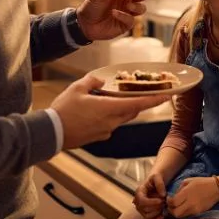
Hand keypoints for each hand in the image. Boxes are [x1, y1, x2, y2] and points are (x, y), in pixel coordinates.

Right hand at [50, 74, 169, 148]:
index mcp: (109, 108)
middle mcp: (112, 121)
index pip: (138, 104)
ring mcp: (106, 131)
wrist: (50, 133)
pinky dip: (110, 116)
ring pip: (122, 117)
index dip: (155, 99)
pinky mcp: (99, 137)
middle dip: (137, 101)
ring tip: (111, 98)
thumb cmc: (63, 110)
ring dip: (122, 108)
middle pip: (132, 110)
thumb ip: (92, 82)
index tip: (168, 95)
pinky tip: (96, 110)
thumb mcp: (77, 88)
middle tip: (140, 92)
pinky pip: (111, 124)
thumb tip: (100, 81)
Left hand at [76, 0, 154, 40]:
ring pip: (141, 9)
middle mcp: (127, 1)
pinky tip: (114, 13)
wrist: (84, 23)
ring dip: (136, 6)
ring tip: (128, 6)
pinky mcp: (125, 25)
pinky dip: (124, 16)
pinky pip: (131, 20)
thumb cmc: (91, 6)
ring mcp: (127, 13)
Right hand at [133, 173, 166, 218]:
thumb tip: (162, 195)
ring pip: (147, 216)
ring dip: (157, 212)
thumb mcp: (158, 176)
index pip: (141, 201)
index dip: (151, 202)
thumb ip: (159, 183)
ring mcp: (141, 209)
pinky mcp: (146, 214)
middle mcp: (138, 201)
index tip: (161, 200)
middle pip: (144, 209)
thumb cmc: (157, 178)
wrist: (158, 181)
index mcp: (139, 191)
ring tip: (164, 205)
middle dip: (157, 206)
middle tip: (165, 201)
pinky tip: (163, 214)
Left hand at [166, 177, 218, 218]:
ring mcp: (195, 209)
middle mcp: (190, 203)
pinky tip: (185, 206)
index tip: (169, 199)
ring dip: (177, 212)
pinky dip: (184, 212)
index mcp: (187, 193)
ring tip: (177, 206)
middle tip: (171, 206)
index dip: (168, 202)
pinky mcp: (199, 212)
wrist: (217, 188)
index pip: (173, 203)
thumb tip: (173, 197)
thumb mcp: (188, 181)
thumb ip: (179, 189)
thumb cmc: (201, 182)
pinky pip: (188, 214)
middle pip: (176, 213)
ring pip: (181, 216)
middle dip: (171, 210)